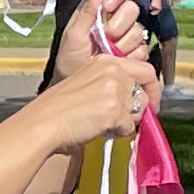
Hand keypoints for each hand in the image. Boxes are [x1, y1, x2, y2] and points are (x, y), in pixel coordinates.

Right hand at [28, 50, 157, 154]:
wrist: (43, 124)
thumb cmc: (58, 109)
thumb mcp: (87, 83)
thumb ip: (112, 85)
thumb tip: (135, 100)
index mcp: (105, 61)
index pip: (145, 70)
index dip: (151, 89)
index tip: (150, 103)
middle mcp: (113, 71)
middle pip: (144, 92)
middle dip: (140, 109)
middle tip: (127, 121)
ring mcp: (114, 90)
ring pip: (139, 110)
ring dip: (127, 122)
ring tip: (104, 125)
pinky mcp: (114, 110)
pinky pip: (129, 126)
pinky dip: (118, 133)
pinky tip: (100, 129)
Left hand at [49, 0, 147, 79]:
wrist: (78, 82)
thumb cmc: (70, 57)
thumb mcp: (74, 33)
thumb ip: (86, 9)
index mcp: (101, 4)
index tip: (108, 7)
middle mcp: (117, 15)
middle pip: (133, 8)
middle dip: (118, 25)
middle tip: (103, 37)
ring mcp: (128, 33)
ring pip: (139, 30)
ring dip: (121, 45)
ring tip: (106, 52)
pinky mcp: (136, 51)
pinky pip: (143, 49)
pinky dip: (128, 57)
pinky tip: (116, 60)